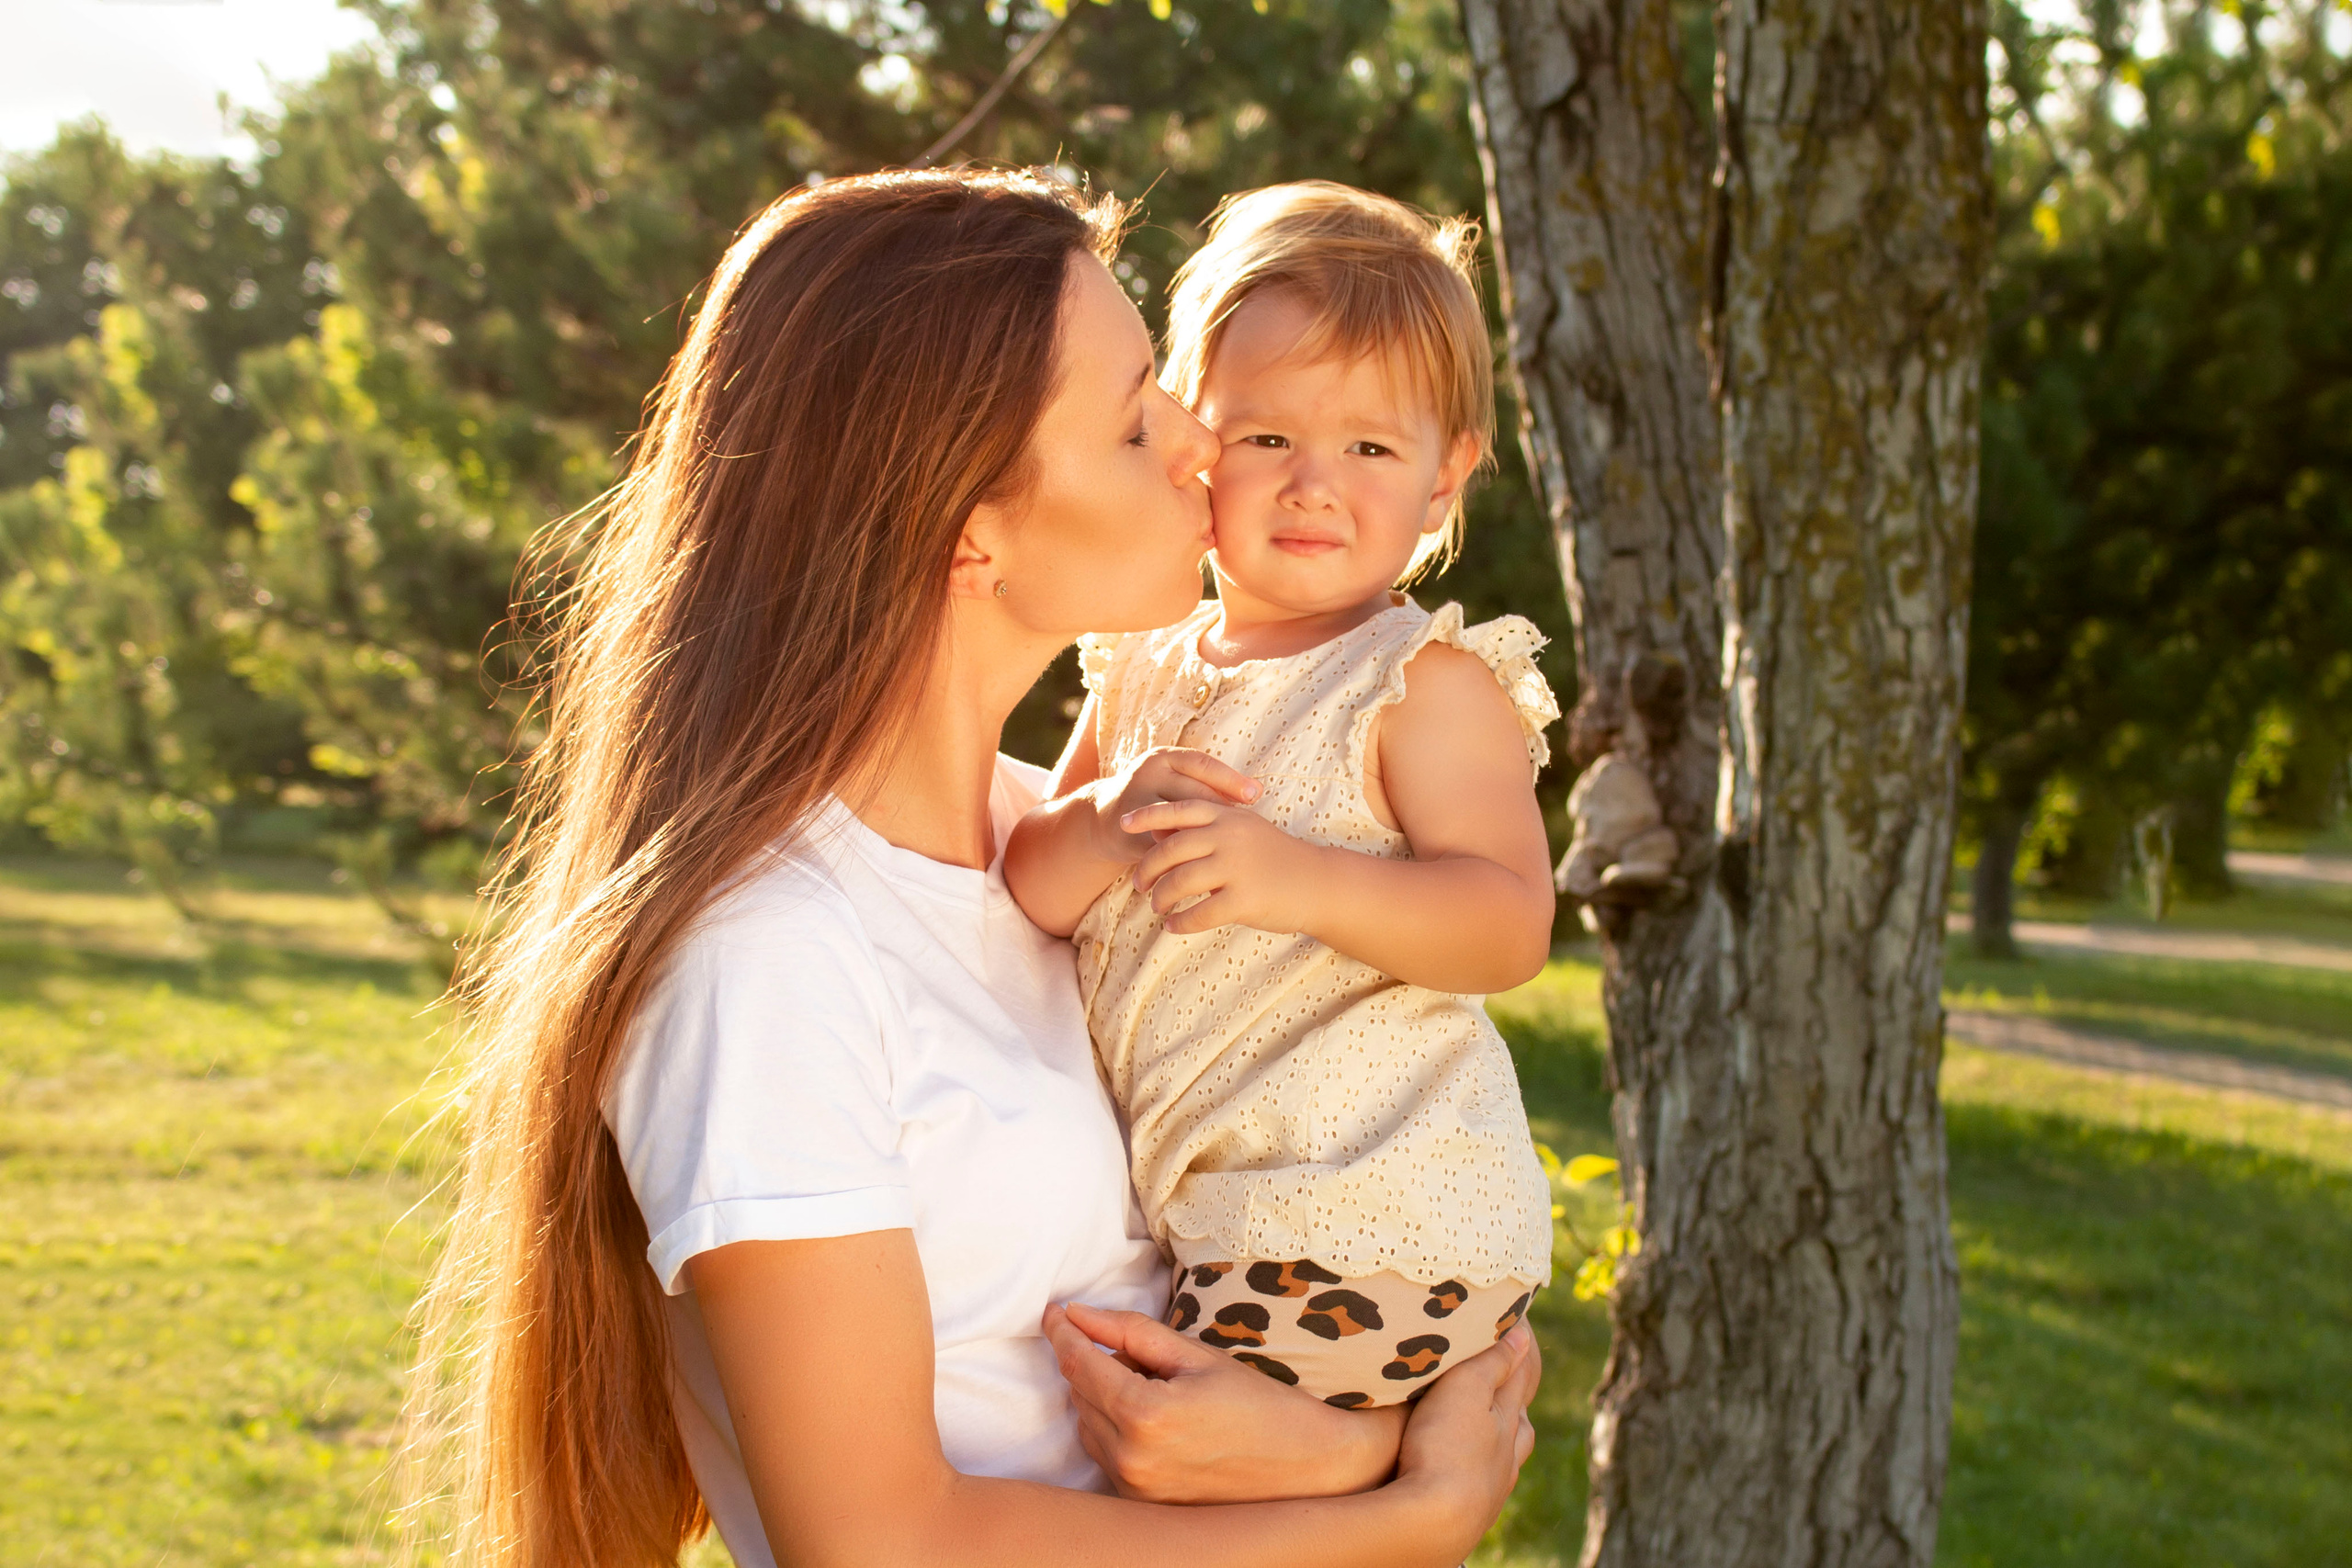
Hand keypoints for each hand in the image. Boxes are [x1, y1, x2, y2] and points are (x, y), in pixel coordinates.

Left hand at [1042, 1302, 1404, 1502]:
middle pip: (1079, 1393)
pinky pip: (1105, 1453)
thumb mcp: (1197, 1356)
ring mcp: (1133, 1487)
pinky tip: (1158, 1418)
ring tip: (1159, 1387)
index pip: (1080, 1364)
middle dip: (1092, 1362)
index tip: (1053, 1311)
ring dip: (1103, 1397)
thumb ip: (1130, 1332)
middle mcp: (1130, 1458)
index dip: (1063, 1332)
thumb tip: (1077, 1314)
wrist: (1305, 1465)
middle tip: (1137, 1351)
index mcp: (1145, 1414)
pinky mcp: (1140, 1503)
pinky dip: (1115, 1428)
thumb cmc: (1258, 1403)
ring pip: (1087, 1424)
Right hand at [1091, 748, 1259, 863]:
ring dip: (1202, 839)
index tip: (1255, 795)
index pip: (1202, 765)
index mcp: (1165, 758)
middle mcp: (1147, 774)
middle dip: (1221, 811)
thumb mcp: (1176, 782)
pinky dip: (1182, 859)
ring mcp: (1134, 802)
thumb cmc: (1158, 800)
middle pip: (1191, 793)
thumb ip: (1207, 787)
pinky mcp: (1127, 833)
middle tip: (1246, 829)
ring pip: (1176, 822)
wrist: (1102, 820)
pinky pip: (1161, 847)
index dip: (1230, 779)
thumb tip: (1256, 793)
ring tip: (1231, 850)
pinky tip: (1205, 869)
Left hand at [1121, 799, 1319, 934]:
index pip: (1178, 811)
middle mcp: (1229, 837)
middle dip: (1147, 868)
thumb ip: (1207, 827)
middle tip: (1138, 884)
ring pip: (1179, 883)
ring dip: (1161, 897)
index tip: (1123, 824)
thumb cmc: (1275, 857)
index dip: (1146, 816)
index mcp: (1227, 817)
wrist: (1317, 883)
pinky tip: (1173, 926)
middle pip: (1170, 850)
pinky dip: (1180, 923)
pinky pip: (1199, 914)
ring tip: (1157, 906)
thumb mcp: (1243, 829)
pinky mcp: (1243, 900)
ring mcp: (1236, 868)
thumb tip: (1159, 832)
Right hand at [1391, 1322, 1541, 1557]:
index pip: (1519, 1377)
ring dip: (1504, 1437)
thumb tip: (1524, 1337)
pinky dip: (1485, 1468)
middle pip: (1520, 1419)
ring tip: (1494, 1428)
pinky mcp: (1475, 1510)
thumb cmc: (1446, 1448)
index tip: (1516, 1328)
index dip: (1517, 1351)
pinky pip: (1487, 1481)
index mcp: (1509, 1418)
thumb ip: (1493, 1362)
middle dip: (1514, 1397)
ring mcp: (1495, 1485)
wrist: (1435, 1523)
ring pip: (1508, 1455)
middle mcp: (1509, 1453)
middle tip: (1508, 1380)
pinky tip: (1474, 1471)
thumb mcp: (1465, 1391)